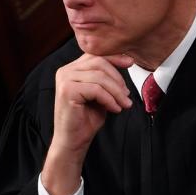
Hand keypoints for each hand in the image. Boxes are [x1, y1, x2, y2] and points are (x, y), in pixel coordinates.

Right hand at [42, 54, 133, 194]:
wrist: (74, 139)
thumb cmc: (87, 117)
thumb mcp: (101, 93)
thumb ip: (107, 78)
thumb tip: (126, 61)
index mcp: (73, 69)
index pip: (96, 55)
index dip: (115, 57)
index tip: (130, 62)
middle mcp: (65, 71)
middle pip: (99, 63)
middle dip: (118, 79)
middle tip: (127, 95)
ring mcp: (65, 80)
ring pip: (100, 76)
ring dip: (117, 92)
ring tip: (124, 104)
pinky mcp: (67, 91)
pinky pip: (96, 89)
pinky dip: (110, 99)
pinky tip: (115, 109)